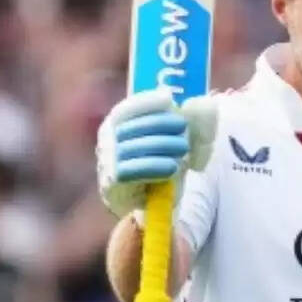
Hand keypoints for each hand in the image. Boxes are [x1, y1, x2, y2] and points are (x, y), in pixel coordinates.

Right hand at [96, 90, 217, 219]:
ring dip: (162, 145)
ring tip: (184, 148)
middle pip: (133, 127)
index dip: (147, 102)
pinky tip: (173, 167)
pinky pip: (133, 171)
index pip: (127, 109)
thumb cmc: (159, 162)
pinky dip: (155, 166)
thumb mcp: (168, 139)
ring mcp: (107, 162)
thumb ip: (178, 122)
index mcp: (115, 124)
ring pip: (134, 148)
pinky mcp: (112, 183)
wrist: (148, 202)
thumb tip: (195, 104)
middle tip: (184, 126)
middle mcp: (106, 141)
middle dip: (161, 123)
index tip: (168, 99)